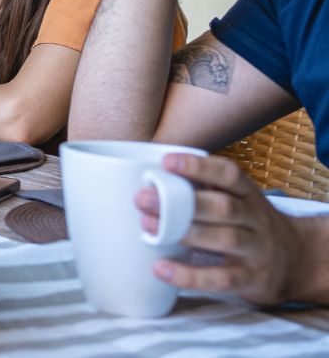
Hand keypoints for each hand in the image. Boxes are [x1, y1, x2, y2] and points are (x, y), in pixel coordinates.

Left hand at [137, 153, 312, 304]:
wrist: (298, 260)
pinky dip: (190, 275)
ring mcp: (258, 250)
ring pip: (224, 239)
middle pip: (223, 207)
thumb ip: (204, 192)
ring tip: (148, 228)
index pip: (229, 175)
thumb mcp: (238, 202)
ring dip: (184, 233)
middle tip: (142, 198)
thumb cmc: (249, 226)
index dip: (199, 166)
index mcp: (248, 195)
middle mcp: (256, 219)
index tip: (166, 161)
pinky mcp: (253, 280)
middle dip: (181, 203)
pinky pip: (222, 278)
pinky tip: (162, 269)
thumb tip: (150, 183)